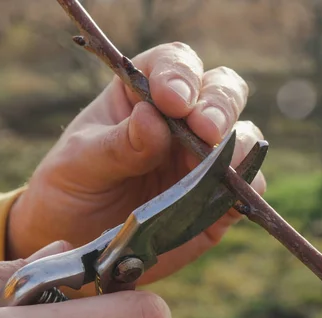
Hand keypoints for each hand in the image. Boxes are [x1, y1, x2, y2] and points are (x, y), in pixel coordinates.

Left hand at [7, 42, 265, 283]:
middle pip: (221, 90)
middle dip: (219, 104)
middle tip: (205, 130)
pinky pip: (249, 185)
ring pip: (244, 134)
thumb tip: (153, 118)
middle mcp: (183, 121)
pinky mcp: (221, 198)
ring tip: (217, 165)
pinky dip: (247, 186)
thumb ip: (115, 145)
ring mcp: (206, 159)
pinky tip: (230, 194)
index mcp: (143, 96)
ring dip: (237, 145)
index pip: (172, 65)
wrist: (81, 249)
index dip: (179, 74)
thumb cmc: (72, 192)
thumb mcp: (78, 165)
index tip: (172, 101)